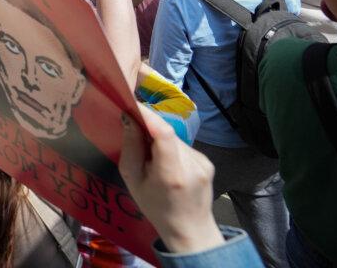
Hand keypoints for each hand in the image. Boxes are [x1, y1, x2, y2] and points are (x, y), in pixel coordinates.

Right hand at [118, 105, 222, 254]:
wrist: (190, 230)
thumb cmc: (156, 208)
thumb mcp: (133, 181)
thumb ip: (130, 149)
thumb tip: (130, 119)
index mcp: (171, 173)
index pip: (164, 132)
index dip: (148, 115)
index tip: (131, 106)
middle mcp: (192, 165)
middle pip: (167, 133)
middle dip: (149, 130)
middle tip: (134, 136)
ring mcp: (203, 163)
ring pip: (175, 138)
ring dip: (160, 140)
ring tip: (152, 159)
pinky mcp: (207, 162)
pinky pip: (183, 146)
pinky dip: (171, 149)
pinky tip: (168, 166)